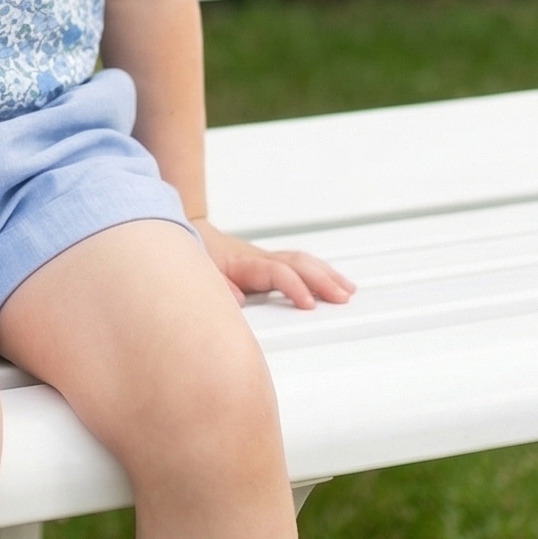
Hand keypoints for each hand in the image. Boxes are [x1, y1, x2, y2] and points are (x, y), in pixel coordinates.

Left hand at [192, 218, 355, 309]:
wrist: (190, 234)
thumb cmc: (197, 256)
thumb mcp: (201, 273)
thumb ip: (217, 286)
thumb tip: (235, 299)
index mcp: (246, 263)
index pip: (278, 273)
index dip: (295, 288)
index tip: (309, 304)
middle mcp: (261, 258)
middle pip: (298, 265)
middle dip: (322, 280)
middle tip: (343, 297)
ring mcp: (267, 258)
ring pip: (303, 262)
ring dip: (327, 275)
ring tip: (347, 290)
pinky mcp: (270, 261)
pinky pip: (300, 264)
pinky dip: (320, 271)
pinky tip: (333, 281)